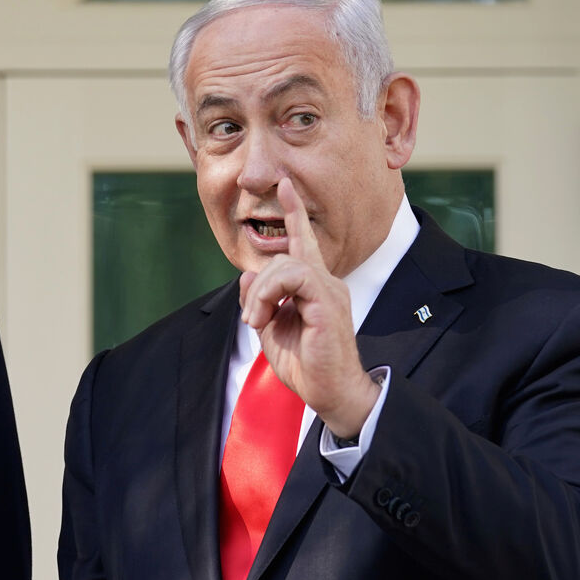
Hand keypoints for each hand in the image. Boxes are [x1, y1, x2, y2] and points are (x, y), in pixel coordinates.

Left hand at [239, 178, 379, 438]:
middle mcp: (327, 283)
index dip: (294, 213)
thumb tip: (248, 273)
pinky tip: (265, 318)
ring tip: (257, 321)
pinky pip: (295, 277)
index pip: (304, 242)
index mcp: (315, 287)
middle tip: (253, 319)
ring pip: (286, 263)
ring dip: (262, 292)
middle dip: (258, 284)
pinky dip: (270, 294)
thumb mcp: (271, 329)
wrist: (331, 395)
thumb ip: (260, 300)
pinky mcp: (328, 304)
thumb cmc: (306, 366)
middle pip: (284, 256)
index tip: (285, 185)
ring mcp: (331, 291)